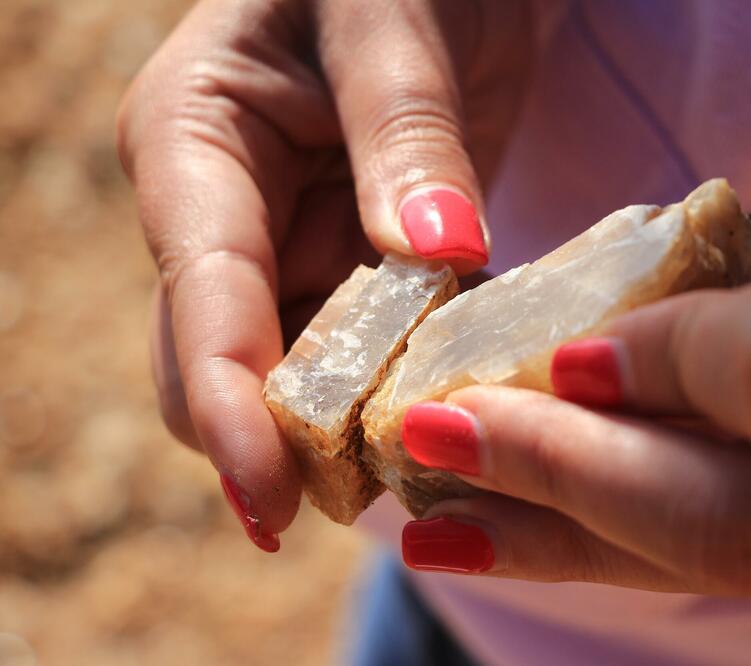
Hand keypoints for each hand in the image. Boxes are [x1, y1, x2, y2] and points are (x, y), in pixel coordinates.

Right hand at [117, 0, 532, 549]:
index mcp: (193, 147)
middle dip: (289, 440)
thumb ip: (406, 137)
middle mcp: (225, 216)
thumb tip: (436, 249)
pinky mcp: (352, 270)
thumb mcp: (392, 26)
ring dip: (354, 427)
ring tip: (436, 456)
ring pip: (296, 379)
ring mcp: (289, 250)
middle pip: (228, 368)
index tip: (272, 505)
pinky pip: (364, 356)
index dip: (231, 411)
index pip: (201, 300)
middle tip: (383, 489)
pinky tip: (457, 405)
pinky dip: (403, 389)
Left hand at [398, 161, 750, 663]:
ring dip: (573, 539)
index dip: (669, 365)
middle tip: (431, 433)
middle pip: (744, 523)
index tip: (566, 355)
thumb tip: (622, 350)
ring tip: (442, 519)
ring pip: (742, 576)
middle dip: (564, 477)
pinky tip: (547, 532)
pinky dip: (644, 551)